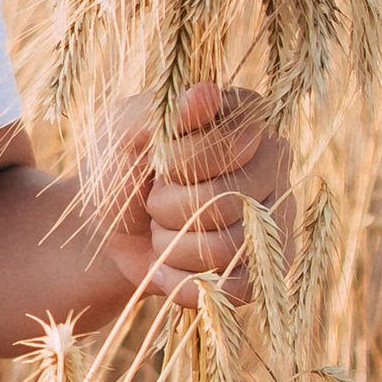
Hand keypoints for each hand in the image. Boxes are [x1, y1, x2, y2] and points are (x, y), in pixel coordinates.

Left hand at [90, 82, 292, 312]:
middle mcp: (274, 163)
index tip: (157, 160)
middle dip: (169, 207)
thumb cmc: (119, 168)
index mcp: (247, 115)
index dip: (178, 162)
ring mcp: (276, 217)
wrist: (105, 231)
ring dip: (172, 245)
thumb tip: (208, 92)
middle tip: (153, 200)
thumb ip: (162, 111)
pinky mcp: (265, 268)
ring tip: (160, 230)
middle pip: (231, 199)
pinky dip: (185, 284)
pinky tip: (164, 268)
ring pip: (229, 247)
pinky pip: (236, 289)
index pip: (232, 144)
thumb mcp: (123, 132)